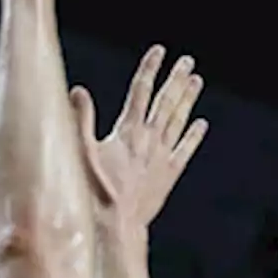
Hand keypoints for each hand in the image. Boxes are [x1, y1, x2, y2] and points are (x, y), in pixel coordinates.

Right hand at [71, 46, 207, 232]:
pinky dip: (193, 135)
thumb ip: (81, 120)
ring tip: (196, 81)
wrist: (117, 225)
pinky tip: (201, 124)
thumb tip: (77, 90)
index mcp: (128, 131)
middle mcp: (149, 139)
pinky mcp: (169, 174)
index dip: (150, 69)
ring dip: (187, 99)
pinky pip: (185, 150)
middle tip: (187, 61)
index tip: (159, 51)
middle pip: (166, 101)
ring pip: (178, 120)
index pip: (141, 90)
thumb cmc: (94, 191)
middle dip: (176, 79)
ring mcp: (162, 156)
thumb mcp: (81, 153)